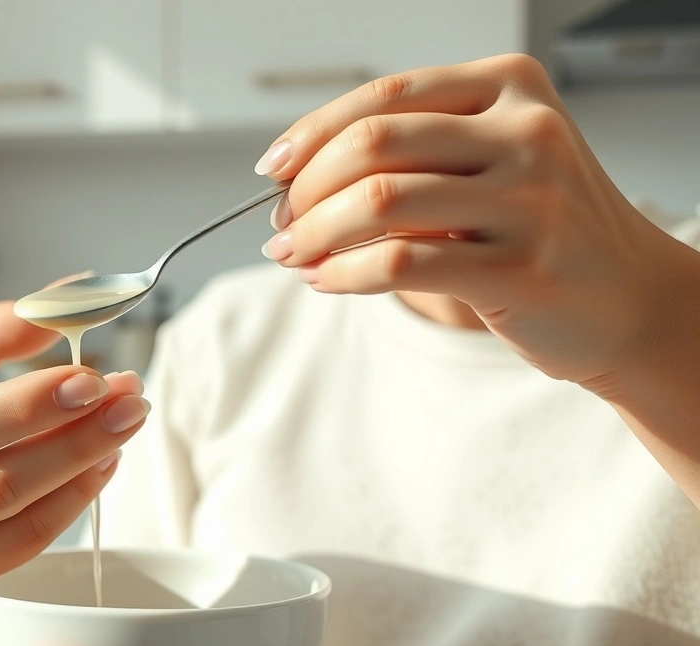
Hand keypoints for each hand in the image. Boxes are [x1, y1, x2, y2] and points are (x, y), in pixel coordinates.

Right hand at [0, 296, 149, 596]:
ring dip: (85, 464)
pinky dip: (77, 500)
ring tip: (125, 421)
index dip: (29, 405)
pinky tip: (104, 461)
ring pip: (20, 512)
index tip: (90, 377)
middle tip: (128, 397)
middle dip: (75, 435)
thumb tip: (65, 299)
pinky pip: (31, 541)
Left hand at [254, 53, 694, 386]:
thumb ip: (412, 154)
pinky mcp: (521, 269)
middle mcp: (526, 133)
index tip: (274, 168)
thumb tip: (296, 178)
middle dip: (307, 188)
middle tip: (283, 222)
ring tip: (294, 254)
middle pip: (373, 144)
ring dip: (315, 233)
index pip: (384, 95)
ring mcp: (531, 200)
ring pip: (379, 201)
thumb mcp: (490, 162)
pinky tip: (328, 281)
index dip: (313, 133)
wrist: (631, 299)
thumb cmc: (542, 228)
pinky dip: (344, 273)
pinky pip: (400, 264)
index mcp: (510, 88)